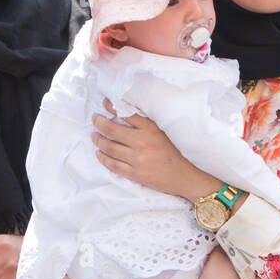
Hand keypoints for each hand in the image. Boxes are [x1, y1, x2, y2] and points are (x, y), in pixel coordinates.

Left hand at [92, 99, 217, 200]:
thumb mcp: (164, 131)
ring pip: (110, 148)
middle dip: (99, 122)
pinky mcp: (136, 174)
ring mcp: (138, 160)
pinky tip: (99, 153)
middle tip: (94, 118)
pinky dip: (103, 158)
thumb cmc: (177, 151)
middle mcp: (142, 143)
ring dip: (98, 140)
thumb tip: (126, 112)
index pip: (126, 113)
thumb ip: (147, 123)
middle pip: (112, 130)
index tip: (105, 102)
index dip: (112, 106)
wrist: (186, 176)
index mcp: (151, 129)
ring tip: (94, 135)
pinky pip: (113, 165)